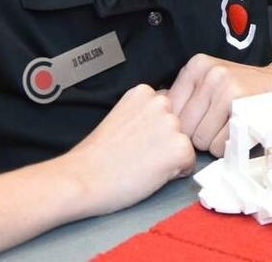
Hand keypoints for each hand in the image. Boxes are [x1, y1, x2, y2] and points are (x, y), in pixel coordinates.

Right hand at [57, 84, 195, 215]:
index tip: (135, 141)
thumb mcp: (119, 118)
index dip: (153, 131)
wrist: (81, 178)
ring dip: (170, 157)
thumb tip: (161, 123)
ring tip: (141, 164)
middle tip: (137, 155)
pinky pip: (190, 164)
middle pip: (179, 126)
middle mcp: (161, 103)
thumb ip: (143, 115)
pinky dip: (176, 173)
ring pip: (184, 144)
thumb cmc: (93, 157)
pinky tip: (151, 174)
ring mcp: (173, 124)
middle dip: (165, 142)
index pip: (166, 110)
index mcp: (144, 93)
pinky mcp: (180, 148)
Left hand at [166, 54, 271, 156]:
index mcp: (197, 66)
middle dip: (196, 136)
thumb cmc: (245, 90)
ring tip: (228, 129)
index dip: (183, 125)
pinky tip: (239, 133)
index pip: (170, 111)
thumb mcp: (212, 81)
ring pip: (200, 140)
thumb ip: (185, 96)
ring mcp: (228, 90)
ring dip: (212, 143)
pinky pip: (219, 145)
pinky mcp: (244, 110)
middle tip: (216, 128)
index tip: (200, 123)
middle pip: (183, 128)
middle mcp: (211, 75)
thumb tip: (150, 119)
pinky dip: (227, 147)